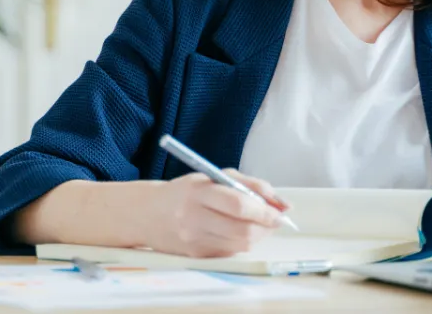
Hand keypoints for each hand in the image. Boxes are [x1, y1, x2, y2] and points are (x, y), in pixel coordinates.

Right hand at [140, 170, 285, 257]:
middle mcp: (194, 217)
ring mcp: (194, 240)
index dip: (265, 211)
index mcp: (198, 192)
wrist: (148, 213)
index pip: (239, 205)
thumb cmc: (187, 192)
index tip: (280, 212)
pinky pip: (231, 252)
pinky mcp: (196, 256)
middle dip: (266, 226)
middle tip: (273, 219)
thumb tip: (283, 205)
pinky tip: (236, 232)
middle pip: (243, 230)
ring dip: (257, 235)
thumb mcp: (215, 176)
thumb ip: (251, 185)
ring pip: (241, 244)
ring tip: (255, 224)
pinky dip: (241, 243)